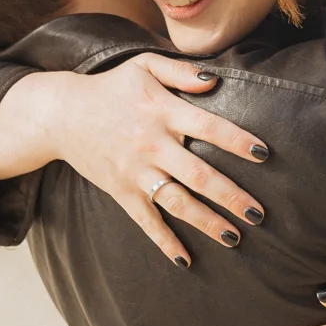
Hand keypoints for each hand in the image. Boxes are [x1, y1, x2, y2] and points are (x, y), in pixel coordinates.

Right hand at [0, 53, 268, 267]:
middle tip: (258, 213)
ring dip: (207, 222)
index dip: (238, 141)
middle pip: (198, 175)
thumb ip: (181, 71)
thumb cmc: (111, 88)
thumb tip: (215, 80)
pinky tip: (185, 259)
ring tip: (235, 238)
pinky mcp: (121, 191)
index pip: (209, 127)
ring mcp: (136, 172)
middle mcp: (152, 144)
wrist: (61, 114)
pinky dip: (164, 242)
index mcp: (163, 111)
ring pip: (177, 203)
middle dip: (231, 196)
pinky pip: (146, 221)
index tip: (264, 154)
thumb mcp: (144, 66)